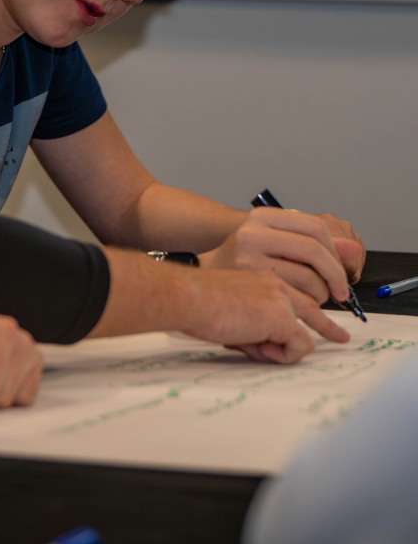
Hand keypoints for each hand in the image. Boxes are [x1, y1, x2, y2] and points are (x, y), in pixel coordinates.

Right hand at [181, 266, 350, 363]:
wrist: (188, 296)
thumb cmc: (198, 297)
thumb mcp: (234, 292)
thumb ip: (257, 304)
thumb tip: (270, 338)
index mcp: (264, 265)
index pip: (304, 277)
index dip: (321, 295)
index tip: (331, 309)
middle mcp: (278, 277)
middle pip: (317, 300)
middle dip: (329, 324)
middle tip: (342, 338)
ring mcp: (282, 296)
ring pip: (312, 324)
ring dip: (290, 344)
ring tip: (262, 349)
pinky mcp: (282, 317)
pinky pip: (300, 347)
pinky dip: (284, 355)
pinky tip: (258, 350)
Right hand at [200, 207, 363, 304]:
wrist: (189, 292)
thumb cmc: (229, 272)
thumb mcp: (264, 246)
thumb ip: (305, 245)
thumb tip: (354, 249)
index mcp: (259, 219)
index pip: (314, 226)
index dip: (333, 251)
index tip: (337, 270)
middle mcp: (254, 234)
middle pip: (316, 251)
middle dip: (335, 276)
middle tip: (339, 293)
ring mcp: (255, 262)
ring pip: (312, 282)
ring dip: (321, 298)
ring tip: (312, 305)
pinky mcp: (260, 292)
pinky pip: (304, 306)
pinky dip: (318, 319)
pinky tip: (323, 324)